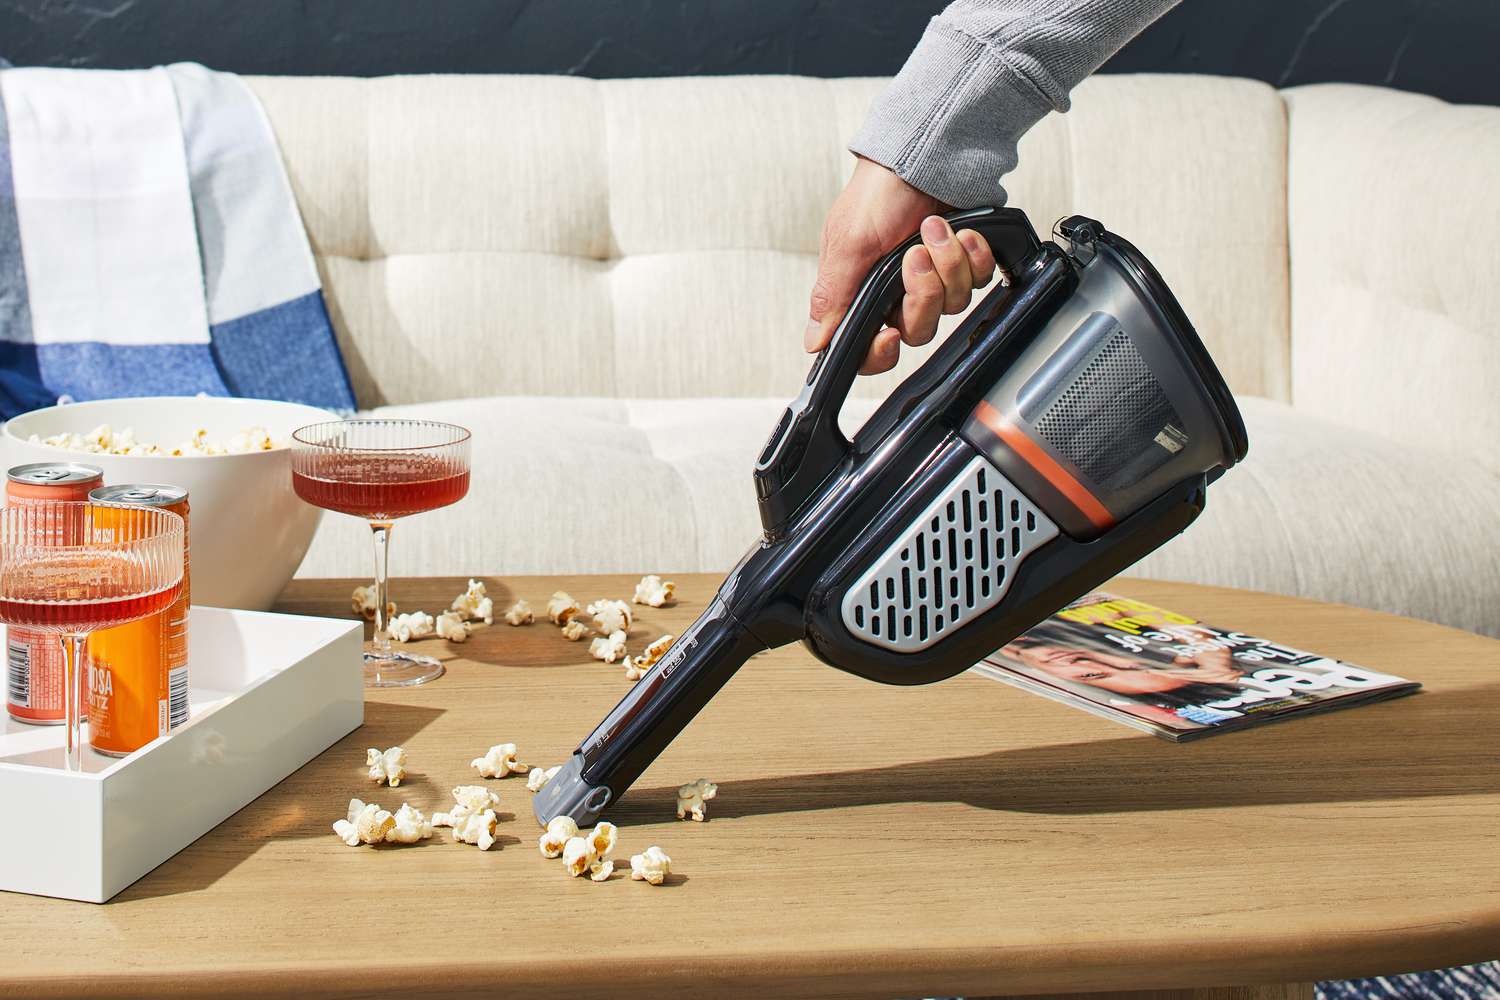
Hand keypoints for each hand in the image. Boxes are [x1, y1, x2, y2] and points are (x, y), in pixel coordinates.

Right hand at [805, 157, 1000, 374]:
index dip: (879, 353)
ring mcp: (931, 279)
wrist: (924, 153)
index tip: (888, 334)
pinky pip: (977, 282)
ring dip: (947, 265)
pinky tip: (961, 233)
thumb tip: (815, 342)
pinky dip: (972, 256)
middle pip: (917, 330)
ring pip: (951, 306)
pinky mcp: (961, 264)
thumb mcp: (848, 244)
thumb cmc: (878, 194)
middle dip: (921, 293)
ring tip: (935, 229)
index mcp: (860, 293)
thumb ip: (833, 297)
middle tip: (914, 255)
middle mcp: (894, 292)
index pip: (866, 348)